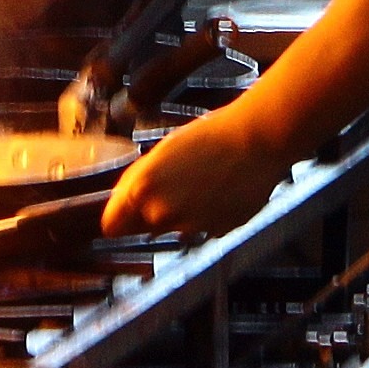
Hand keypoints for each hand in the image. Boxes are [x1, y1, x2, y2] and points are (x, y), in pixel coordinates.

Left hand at [105, 105, 293, 238]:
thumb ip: (138, 181)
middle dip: (152, 211)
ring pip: (175, 227)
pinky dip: (208, 216)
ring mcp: (191, 227)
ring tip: (203, 183)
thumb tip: (124, 200)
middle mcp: (163, 215)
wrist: (257, 140)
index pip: (111, 226)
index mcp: (142, 191)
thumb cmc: (212, 136)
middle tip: (174, 183)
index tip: (124, 209)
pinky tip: (221, 190)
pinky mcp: (217, 232)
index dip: (118, 215)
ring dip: (183, 213)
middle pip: (143, 227)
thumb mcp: (163, 151)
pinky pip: (203, 228)